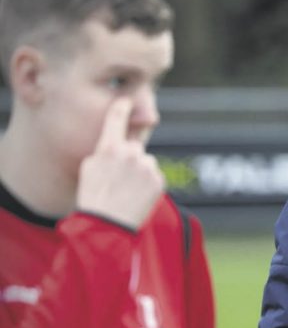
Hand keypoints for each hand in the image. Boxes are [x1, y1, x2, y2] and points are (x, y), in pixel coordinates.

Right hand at [76, 98, 164, 229]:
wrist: (107, 226)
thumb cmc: (93, 197)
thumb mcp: (88, 167)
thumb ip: (105, 150)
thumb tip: (117, 142)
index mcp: (110, 147)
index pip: (117, 118)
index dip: (122, 108)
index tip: (126, 101)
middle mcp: (131, 153)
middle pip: (134, 147)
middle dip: (128, 158)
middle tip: (118, 179)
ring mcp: (147, 166)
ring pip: (145, 162)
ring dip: (140, 171)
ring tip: (127, 190)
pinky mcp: (159, 180)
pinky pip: (154, 175)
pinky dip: (148, 183)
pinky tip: (136, 196)